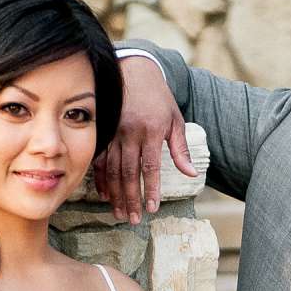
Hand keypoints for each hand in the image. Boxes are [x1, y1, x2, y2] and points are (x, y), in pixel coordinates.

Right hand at [94, 56, 195, 224]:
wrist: (134, 70)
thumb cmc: (158, 97)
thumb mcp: (174, 119)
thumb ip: (180, 149)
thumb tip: (190, 175)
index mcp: (150, 131)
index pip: (150, 167)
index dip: (150, 189)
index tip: (152, 209)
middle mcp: (129, 133)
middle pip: (129, 173)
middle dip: (131, 198)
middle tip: (134, 219)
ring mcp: (113, 132)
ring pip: (112, 169)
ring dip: (116, 194)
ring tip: (120, 213)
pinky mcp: (102, 132)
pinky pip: (99, 159)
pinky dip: (101, 179)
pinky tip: (105, 194)